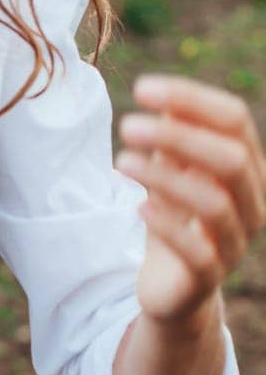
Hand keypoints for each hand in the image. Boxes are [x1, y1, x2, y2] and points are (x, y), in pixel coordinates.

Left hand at [115, 73, 265, 329]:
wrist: (173, 286)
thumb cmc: (174, 216)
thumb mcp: (170, 169)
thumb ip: (172, 136)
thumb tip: (161, 96)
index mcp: (249, 168)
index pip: (235, 120)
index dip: (192, 99)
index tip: (141, 88)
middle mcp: (253, 203)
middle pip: (231, 159)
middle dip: (179, 137)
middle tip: (126, 125)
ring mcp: (236, 243)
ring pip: (215, 204)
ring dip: (165, 178)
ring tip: (121, 161)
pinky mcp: (210, 277)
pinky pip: (198, 251)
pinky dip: (168, 225)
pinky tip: (139, 207)